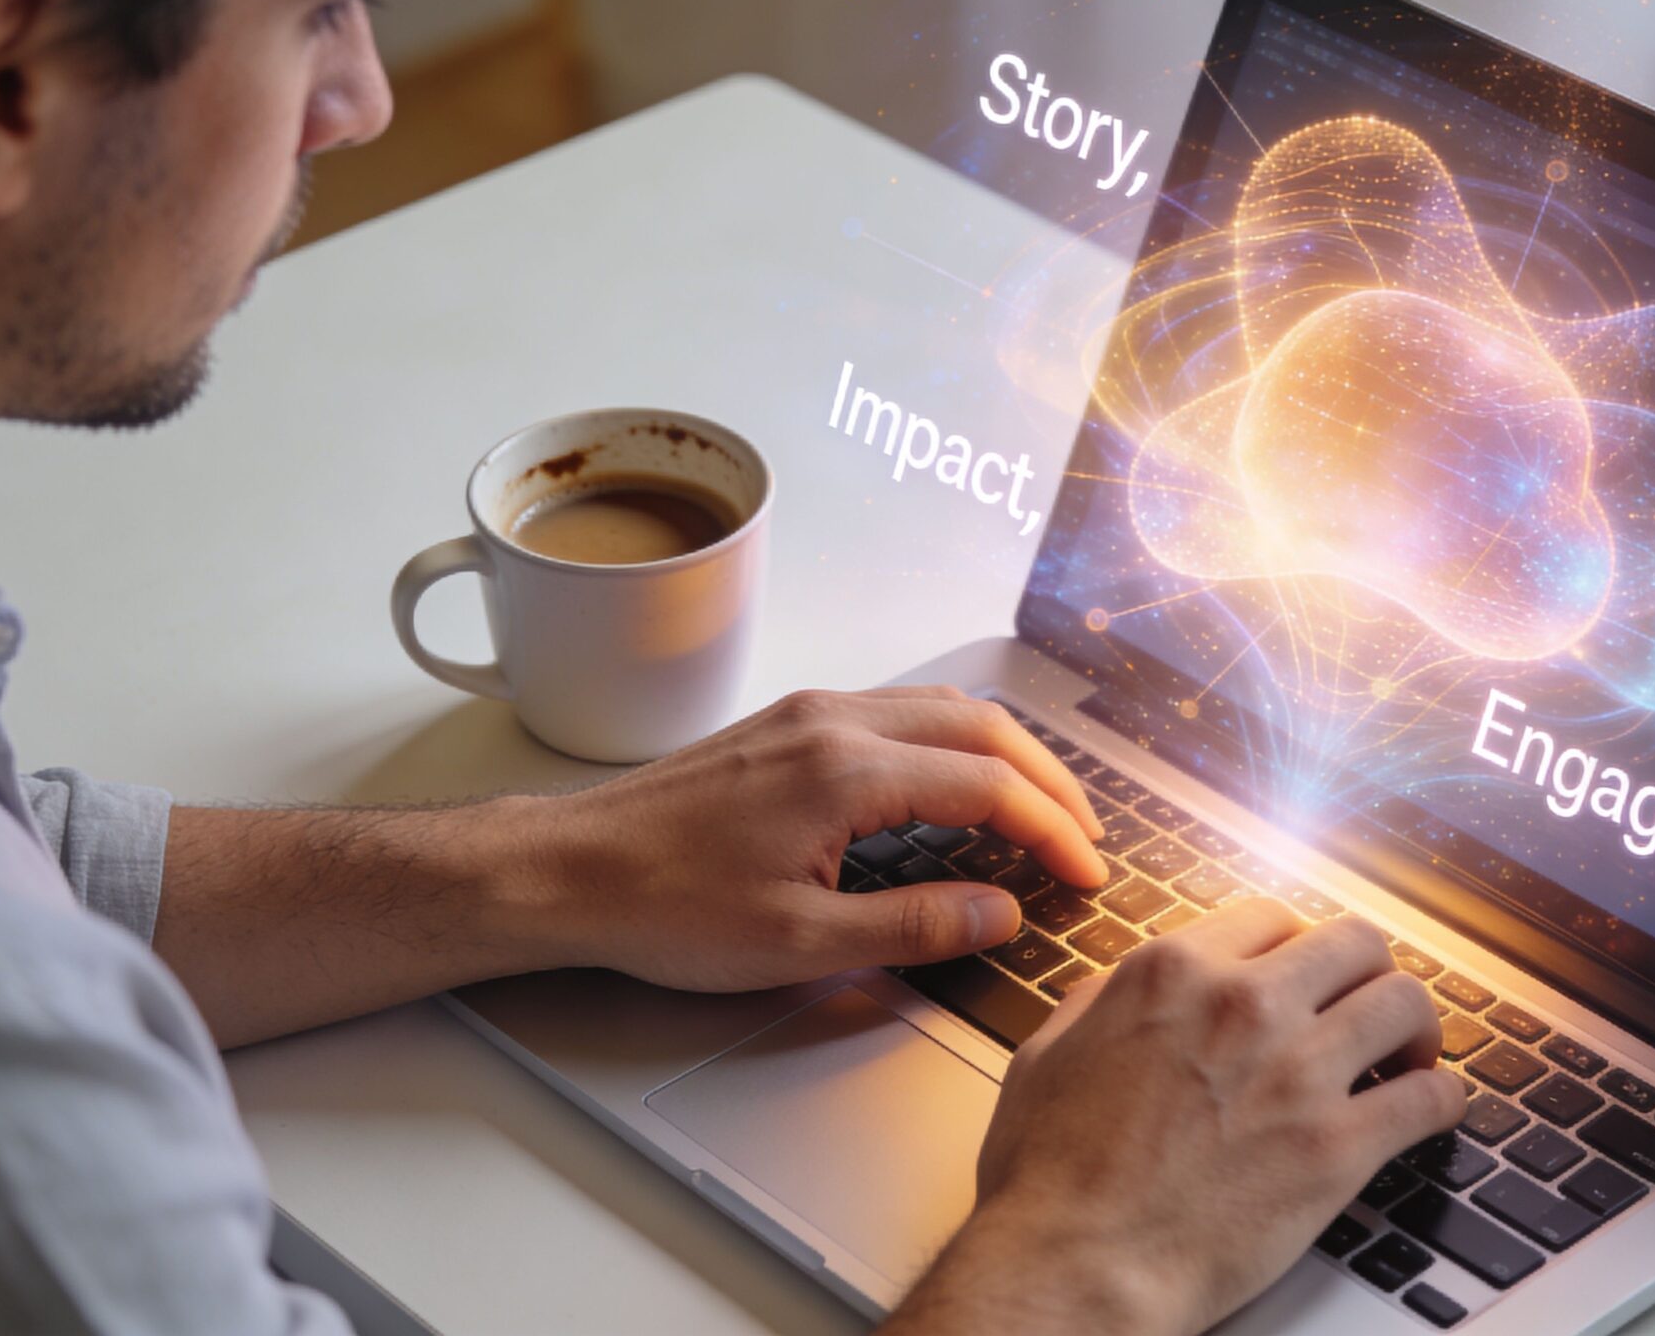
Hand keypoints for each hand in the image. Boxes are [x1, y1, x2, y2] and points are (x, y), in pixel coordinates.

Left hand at [522, 686, 1107, 989]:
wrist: (568, 869)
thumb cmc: (665, 906)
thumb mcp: (801, 944)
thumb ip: (915, 925)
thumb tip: (1000, 912)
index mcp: (846, 770)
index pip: (989, 787)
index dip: (1053, 831)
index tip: (1086, 874)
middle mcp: (834, 721)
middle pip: (981, 729)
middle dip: (1048, 782)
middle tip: (1085, 838)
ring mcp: (808, 714)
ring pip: (942, 710)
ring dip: (1003, 755)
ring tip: (1040, 810)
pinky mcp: (787, 724)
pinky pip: (898, 712)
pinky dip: (953, 745)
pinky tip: (957, 787)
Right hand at [884, 902, 1467, 1335]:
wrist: (1077, 1265)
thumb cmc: (1050, 1178)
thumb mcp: (1048, 1056)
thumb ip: (1099, 1005)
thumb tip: (1123, 987)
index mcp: (1172, 972)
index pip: (1271, 916)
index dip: (1296, 947)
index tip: (1306, 976)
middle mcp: (1242, 1003)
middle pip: (1354, 942)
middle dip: (1367, 973)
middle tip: (1366, 1008)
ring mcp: (1296, 1070)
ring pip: (1405, 1002)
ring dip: (1415, 1027)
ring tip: (1409, 1057)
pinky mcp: (1337, 1145)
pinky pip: (1430, 1097)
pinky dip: (1442, 1099)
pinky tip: (1431, 1111)